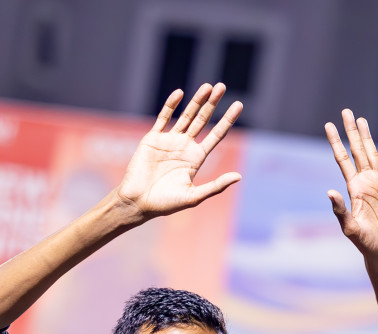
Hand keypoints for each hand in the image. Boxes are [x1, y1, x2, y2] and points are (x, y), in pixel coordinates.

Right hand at [116, 83, 242, 220]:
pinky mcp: (152, 139)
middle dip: (213, 103)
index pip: (216, 135)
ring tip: (207, 86)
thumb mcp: (194, 196)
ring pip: (186, 115)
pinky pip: (163, 118)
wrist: (138, 202)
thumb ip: (216, 186)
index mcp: (197, 158)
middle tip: (222, 86)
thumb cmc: (166, 204)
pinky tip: (180, 93)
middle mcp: (185, 147)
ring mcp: (169, 141)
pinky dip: (171, 105)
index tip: (238, 105)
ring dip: (196, 101)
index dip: (227, 120)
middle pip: (203, 120)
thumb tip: (239, 176)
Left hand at [324, 109, 377, 258]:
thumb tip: (329, 191)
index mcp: (353, 188)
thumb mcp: (349, 227)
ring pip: (371, 154)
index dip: (336, 142)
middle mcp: (364, 182)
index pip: (342, 159)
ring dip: (367, 137)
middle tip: (346, 111)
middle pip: (356, 151)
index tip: (328, 125)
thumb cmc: (365, 242)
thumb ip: (340, 209)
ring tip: (362, 120)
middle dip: (351, 131)